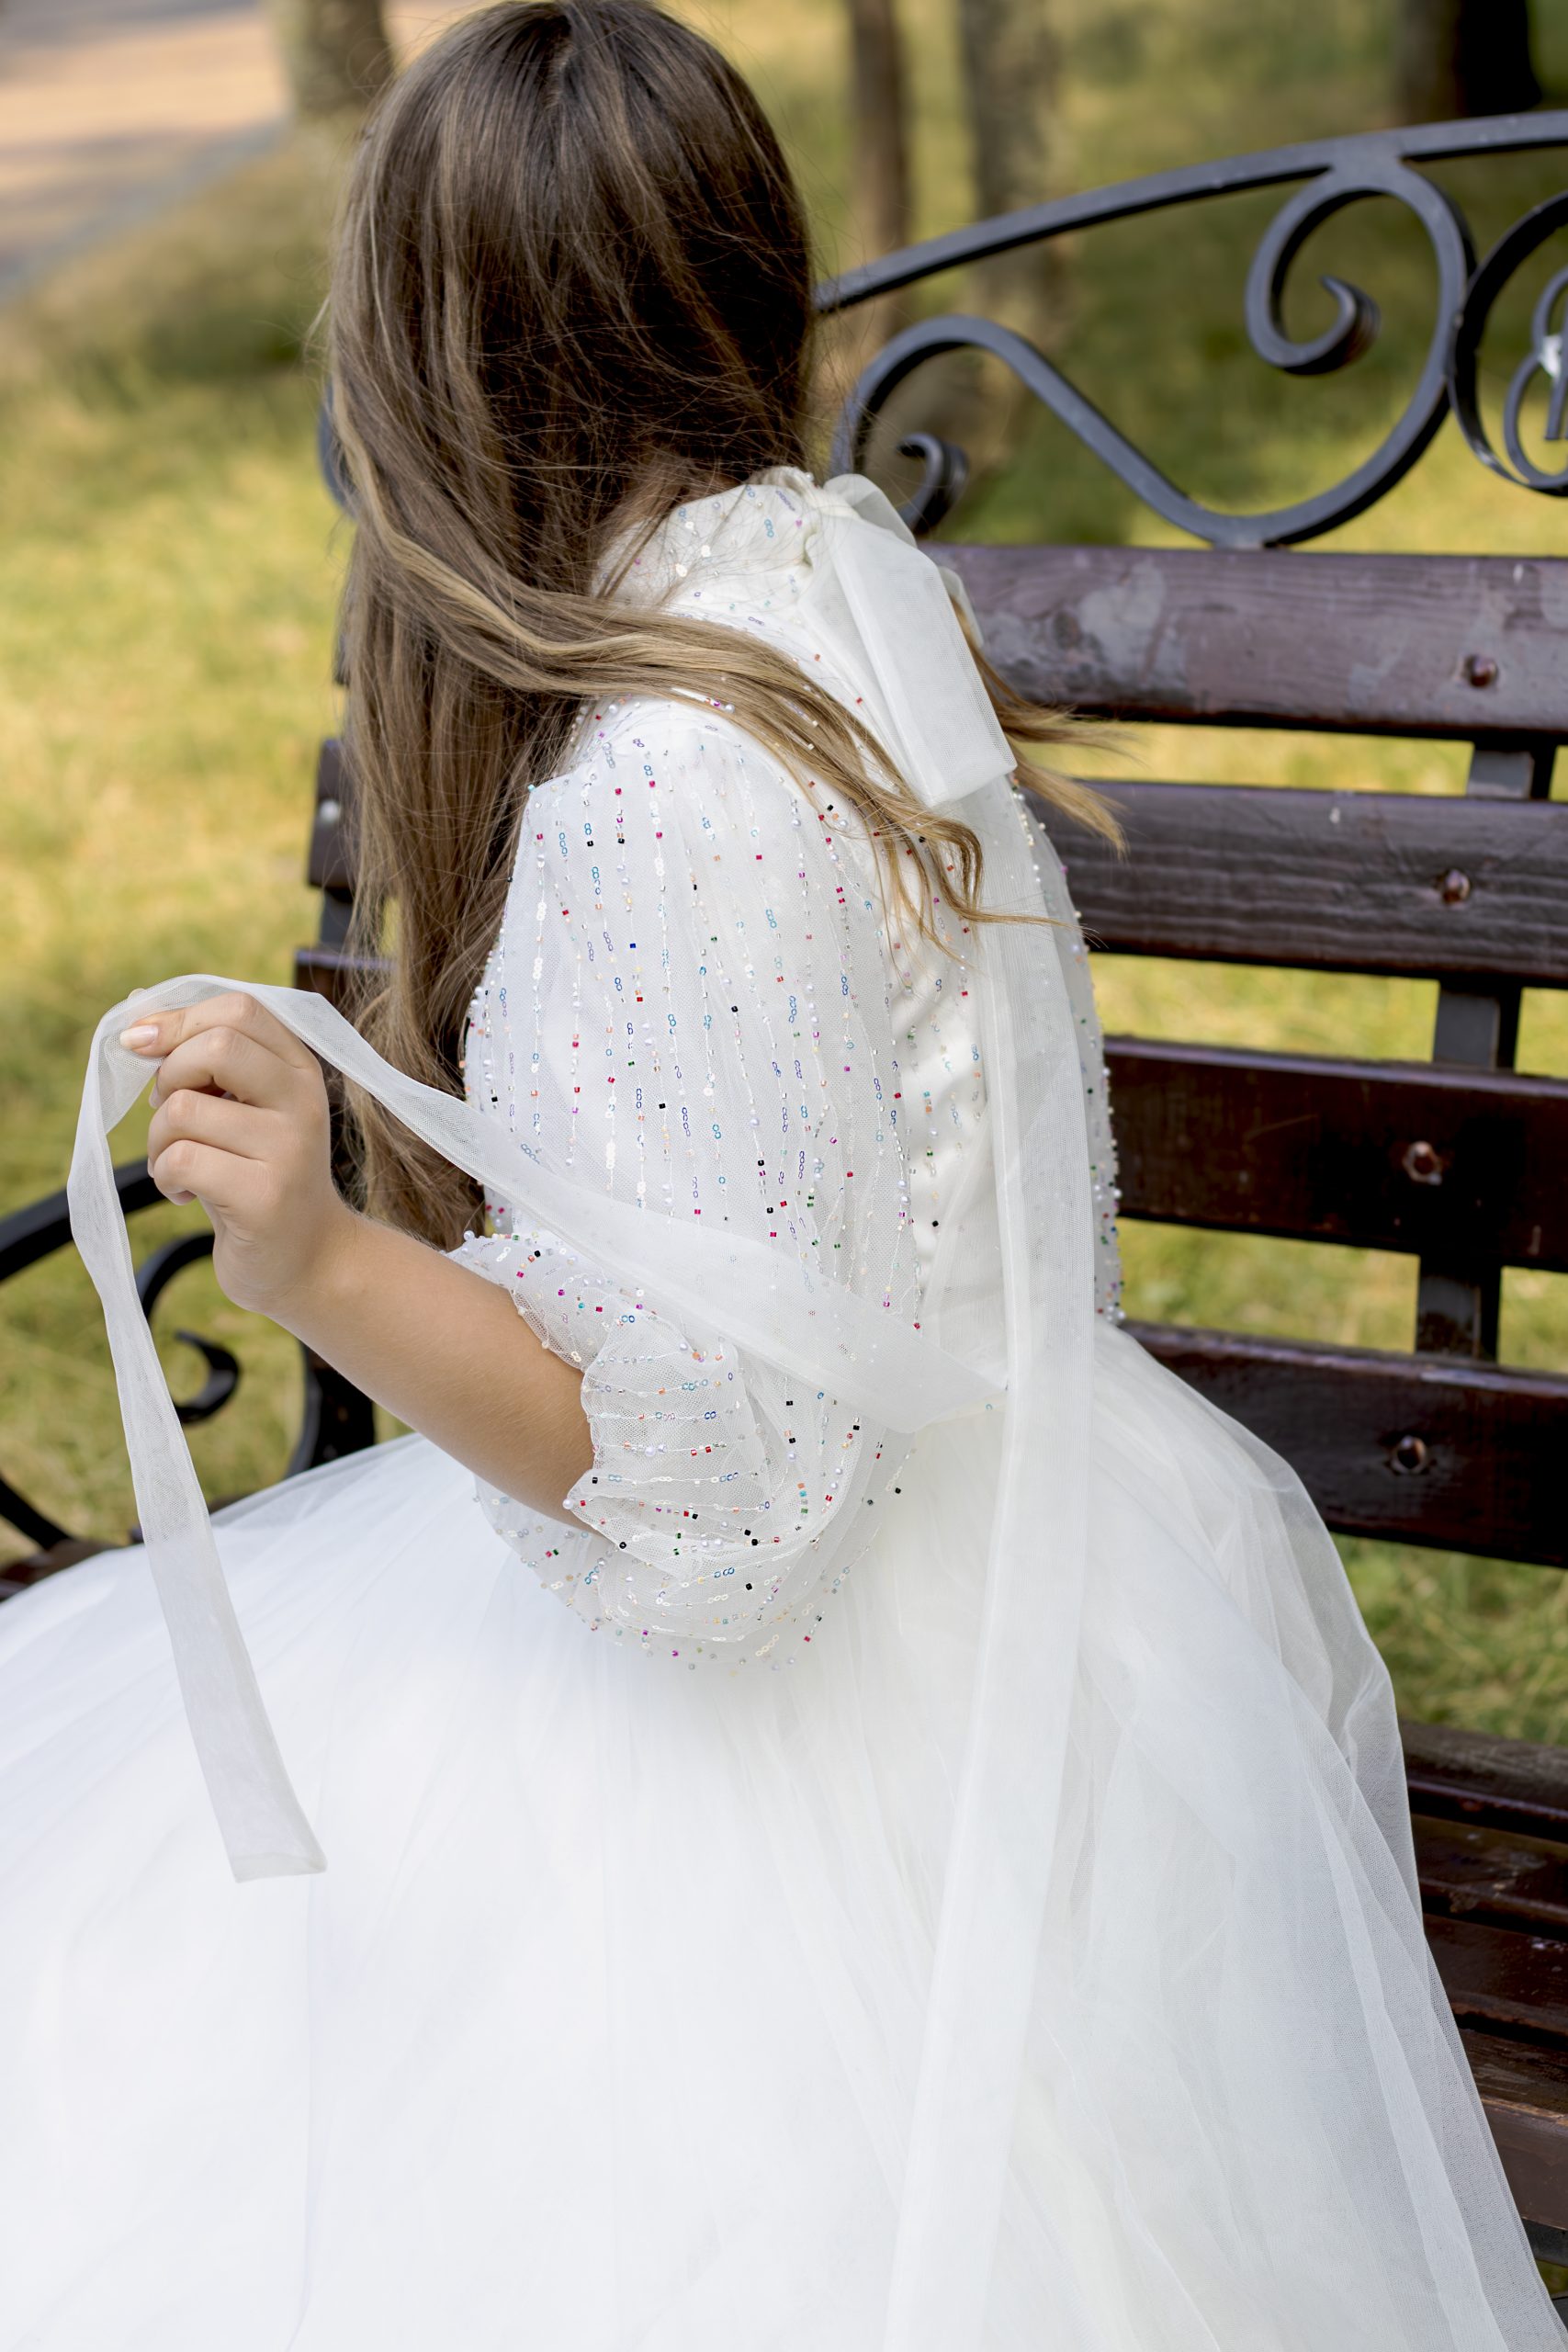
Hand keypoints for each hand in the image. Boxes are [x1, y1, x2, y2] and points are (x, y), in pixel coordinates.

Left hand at [123, 992, 359, 1322]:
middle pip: (214, 1047)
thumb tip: (137, 1004)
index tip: (142, 1046)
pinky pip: (181, 1159)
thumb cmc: (259, 1177)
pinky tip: (185, 1194)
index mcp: (300, 1068)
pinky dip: (164, 1176)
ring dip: (157, 1140)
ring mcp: (289, 1149)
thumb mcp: (240, 1109)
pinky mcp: (265, 1197)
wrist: (308, 1260)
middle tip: (171, 1115)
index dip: (179, 1020)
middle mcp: (305, 1101)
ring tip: (179, 1166)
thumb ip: (201, 1058)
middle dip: (168, 1076)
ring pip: (183, 1108)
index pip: (239, 1009)